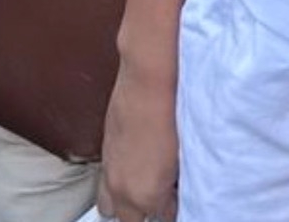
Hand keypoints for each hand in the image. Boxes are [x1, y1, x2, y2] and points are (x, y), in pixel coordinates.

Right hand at [96, 62, 178, 221]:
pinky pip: (105, 180)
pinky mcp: (104, 150)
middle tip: (165, 196)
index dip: (176, 208)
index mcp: (148, 195)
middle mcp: (123, 190)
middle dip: (147, 212)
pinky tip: (134, 165)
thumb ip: (178, 181)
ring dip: (126, 202)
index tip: (181, 198)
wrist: (148, 80)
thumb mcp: (184, 156)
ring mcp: (109, 171)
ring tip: (143, 187)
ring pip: (110, 205)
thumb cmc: (172, 113)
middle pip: (131, 219)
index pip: (164, 218)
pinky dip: (118, 179)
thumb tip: (178, 186)